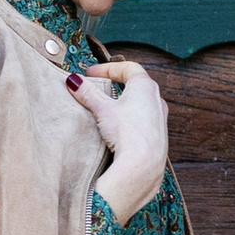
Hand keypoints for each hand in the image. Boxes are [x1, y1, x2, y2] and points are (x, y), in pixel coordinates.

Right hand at [71, 55, 169, 222]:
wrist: (143, 166)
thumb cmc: (128, 134)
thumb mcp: (102, 109)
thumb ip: (88, 93)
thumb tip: (74, 82)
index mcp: (146, 87)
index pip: (128, 68)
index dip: (107, 68)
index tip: (91, 74)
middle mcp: (157, 100)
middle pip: (135, 85)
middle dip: (115, 84)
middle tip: (98, 89)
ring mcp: (160, 119)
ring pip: (140, 104)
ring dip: (123, 103)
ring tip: (105, 110)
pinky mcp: (158, 137)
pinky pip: (142, 121)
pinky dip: (129, 120)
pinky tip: (118, 130)